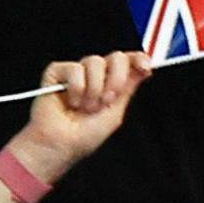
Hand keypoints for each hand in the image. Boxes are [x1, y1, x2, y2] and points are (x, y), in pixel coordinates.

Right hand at [17, 53, 148, 174]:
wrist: (62, 145)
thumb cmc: (84, 135)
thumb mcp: (115, 111)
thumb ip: (128, 87)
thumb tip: (145, 69)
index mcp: (109, 83)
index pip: (126, 63)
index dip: (138, 59)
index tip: (146, 65)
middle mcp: (94, 75)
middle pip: (115, 57)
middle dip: (116, 79)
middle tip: (108, 100)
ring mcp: (76, 72)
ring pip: (95, 62)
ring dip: (94, 89)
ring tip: (86, 107)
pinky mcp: (57, 72)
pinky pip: (75, 69)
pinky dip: (76, 89)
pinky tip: (71, 102)